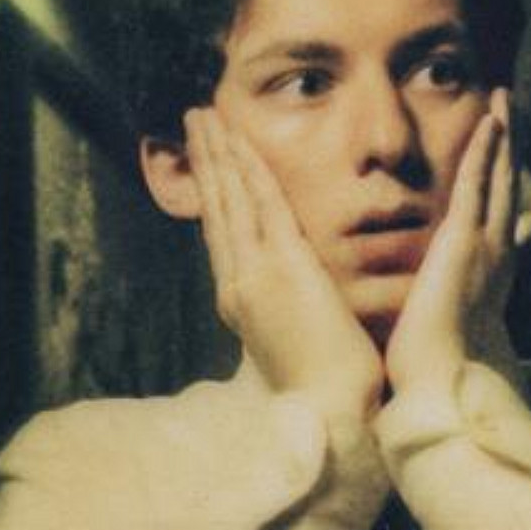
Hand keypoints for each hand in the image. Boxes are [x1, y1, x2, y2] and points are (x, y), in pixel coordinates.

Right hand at [187, 109, 383, 424]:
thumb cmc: (327, 390)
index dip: (214, 193)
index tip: (210, 159)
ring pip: (231, 200)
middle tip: (196, 120)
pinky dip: (247, 170)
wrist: (334, 413)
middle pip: (218, 210)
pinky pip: (261, 205)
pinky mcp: (280, 268)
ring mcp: (254, 274)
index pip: (225, 235)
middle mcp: (238, 284)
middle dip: (207, 161)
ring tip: (204, 116)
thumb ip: (290, 314)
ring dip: (218, 153)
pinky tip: (237, 140)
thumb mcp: (299, 343)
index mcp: (242, 302)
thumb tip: (297, 303)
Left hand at [385, 90, 517, 398]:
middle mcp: (495, 254)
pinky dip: (485, 151)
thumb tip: (419, 303)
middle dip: (510, 145)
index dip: (499, 179)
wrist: (440, 382)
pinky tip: (490, 120)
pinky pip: (477, 184)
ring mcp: (485, 245)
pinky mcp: (465, 241)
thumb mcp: (436, 323)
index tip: (498, 151)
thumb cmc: (434, 366)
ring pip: (499, 176)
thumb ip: (433, 303)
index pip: (494, 215)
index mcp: (486, 274)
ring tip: (505, 97)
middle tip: (510, 107)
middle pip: (506, 186)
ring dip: (503, 134)